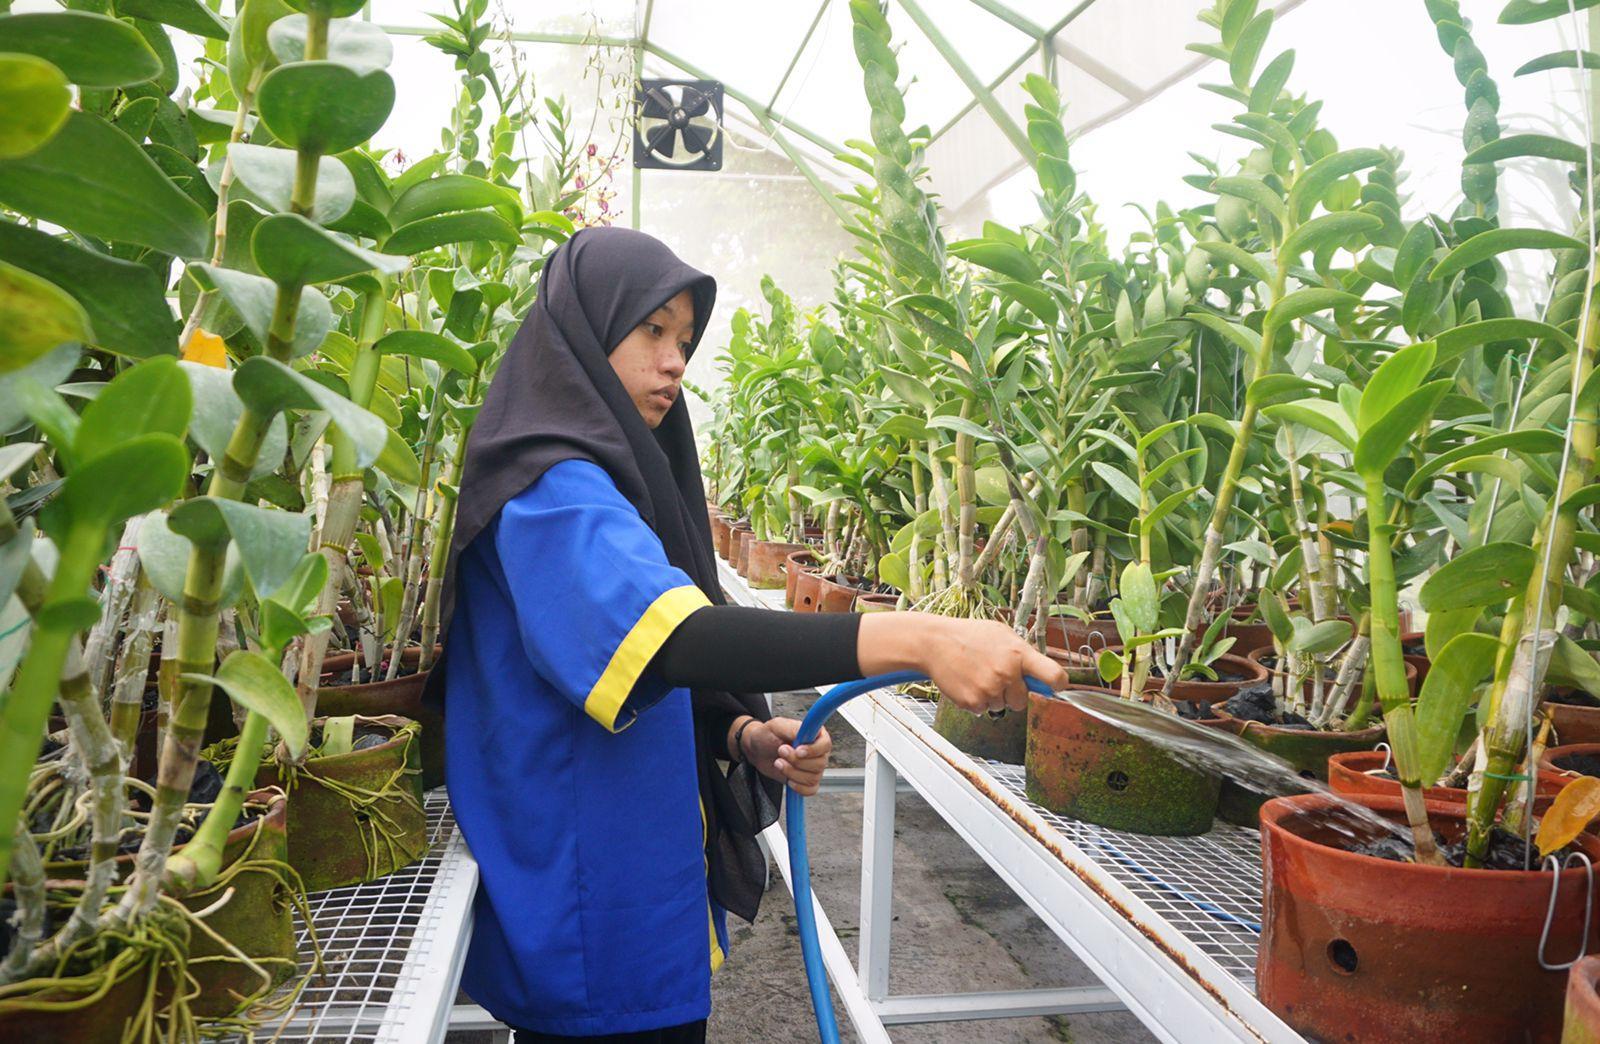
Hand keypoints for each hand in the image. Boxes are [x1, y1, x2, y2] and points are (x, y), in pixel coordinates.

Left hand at [743, 717, 831, 795]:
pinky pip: (810, 790)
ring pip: (812, 778)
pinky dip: (798, 787)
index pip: (825, 745)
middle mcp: (818, 752)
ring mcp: (814, 768)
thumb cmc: (769, 734)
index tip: (798, 751)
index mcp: (816, 735)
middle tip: (781, 752)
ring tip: (779, 762)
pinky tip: (787, 779)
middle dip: (797, 762)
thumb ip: (792, 728)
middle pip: (819, 764)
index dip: (813, 750)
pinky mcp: (806, 781)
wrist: (759, 750)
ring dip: (792, 773)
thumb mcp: (778, 725)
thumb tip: (804, 734)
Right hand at [858, 612, 1068, 715]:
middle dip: (1012, 693)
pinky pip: (983, 710)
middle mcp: (1007, 673)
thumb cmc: (970, 636)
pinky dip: (976, 700)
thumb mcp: (1001, 634)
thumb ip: (1024, 653)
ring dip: (992, 696)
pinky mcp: (973, 702)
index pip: (1054, 676)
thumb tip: (1044, 673)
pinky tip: (966, 682)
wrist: (934, 642)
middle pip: (1023, 701)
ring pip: (1001, 706)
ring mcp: (990, 689)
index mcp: (1019, 654)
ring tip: (976, 674)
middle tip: (995, 675)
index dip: (1058, 685)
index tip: (1055, 686)